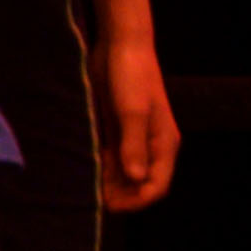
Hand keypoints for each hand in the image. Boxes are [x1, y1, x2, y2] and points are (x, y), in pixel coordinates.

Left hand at [102, 40, 180, 209]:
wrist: (121, 45)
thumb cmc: (131, 76)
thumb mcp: (132, 111)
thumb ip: (133, 145)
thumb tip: (135, 179)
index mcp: (164, 143)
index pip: (157, 185)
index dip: (138, 200)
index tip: (113, 206)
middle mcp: (151, 143)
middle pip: (140, 182)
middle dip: (122, 195)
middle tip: (96, 201)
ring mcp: (134, 135)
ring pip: (125, 170)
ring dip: (111, 182)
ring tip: (89, 190)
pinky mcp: (118, 125)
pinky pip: (112, 155)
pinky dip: (103, 166)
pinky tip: (87, 170)